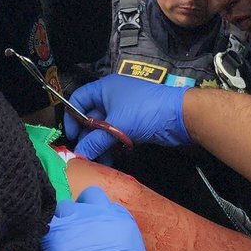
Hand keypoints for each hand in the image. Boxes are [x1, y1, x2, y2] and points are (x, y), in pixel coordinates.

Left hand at [40, 186, 147, 250]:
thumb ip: (121, 242)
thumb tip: (113, 244)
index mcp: (120, 219)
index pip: (110, 206)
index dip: (102, 216)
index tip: (98, 227)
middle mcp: (98, 213)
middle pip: (89, 196)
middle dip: (85, 208)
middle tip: (80, 226)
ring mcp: (75, 219)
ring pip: (65, 207)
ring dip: (65, 219)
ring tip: (62, 238)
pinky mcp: (54, 231)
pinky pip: (47, 224)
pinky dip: (48, 234)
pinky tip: (49, 246)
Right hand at [64, 76, 188, 160]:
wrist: (179, 116)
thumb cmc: (145, 110)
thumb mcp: (116, 125)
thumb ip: (95, 141)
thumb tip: (79, 155)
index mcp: (105, 88)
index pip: (79, 99)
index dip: (71, 116)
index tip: (71, 135)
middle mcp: (112, 98)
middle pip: (91, 117)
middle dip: (86, 137)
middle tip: (82, 154)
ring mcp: (124, 112)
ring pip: (104, 130)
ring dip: (98, 145)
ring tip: (95, 162)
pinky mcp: (134, 125)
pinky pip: (116, 136)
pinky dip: (111, 147)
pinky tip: (108, 160)